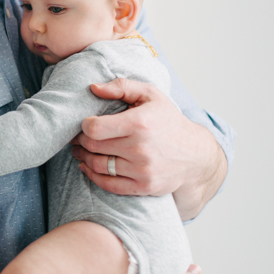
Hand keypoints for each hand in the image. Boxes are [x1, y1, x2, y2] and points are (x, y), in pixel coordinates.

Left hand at [70, 79, 225, 217]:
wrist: (196, 154)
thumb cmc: (168, 120)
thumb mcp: (150, 95)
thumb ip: (121, 87)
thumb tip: (93, 87)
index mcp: (139, 124)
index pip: (95, 128)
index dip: (84, 125)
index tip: (86, 123)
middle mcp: (140, 148)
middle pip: (93, 146)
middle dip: (80, 141)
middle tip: (77, 137)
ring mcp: (142, 170)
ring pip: (97, 165)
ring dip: (83, 157)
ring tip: (80, 150)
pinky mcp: (143, 186)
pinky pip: (108, 185)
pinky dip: (93, 176)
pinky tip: (87, 167)